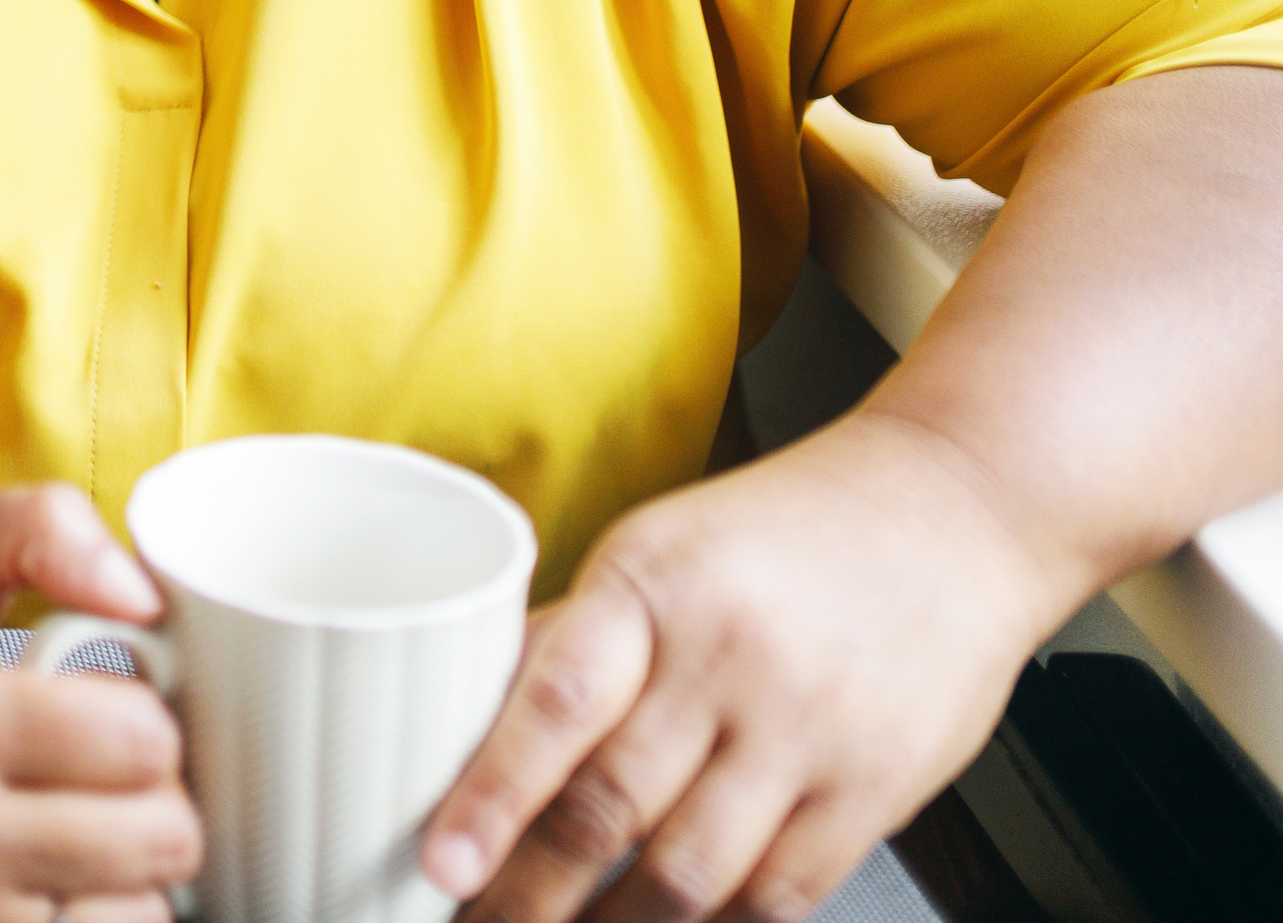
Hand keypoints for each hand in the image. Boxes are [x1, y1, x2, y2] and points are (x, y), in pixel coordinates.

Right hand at [0, 488, 198, 922]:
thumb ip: (39, 530)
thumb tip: (142, 599)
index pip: (140, 739)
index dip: (142, 708)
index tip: (100, 698)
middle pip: (160, 837)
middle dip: (151, 789)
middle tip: (97, 762)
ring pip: (139, 914)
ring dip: (127, 867)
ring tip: (71, 818)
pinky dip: (87, 915)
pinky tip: (47, 872)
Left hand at [423, 412, 1075, 922]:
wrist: (954, 512)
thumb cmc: (787, 532)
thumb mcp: (661, 550)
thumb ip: (575, 640)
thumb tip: (468, 723)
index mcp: (654, 586)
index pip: (557, 705)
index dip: (492, 795)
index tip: (442, 862)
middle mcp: (731, 660)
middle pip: (614, 807)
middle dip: (531, 891)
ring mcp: (810, 733)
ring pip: (693, 873)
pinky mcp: (876, 791)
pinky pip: (780, 894)